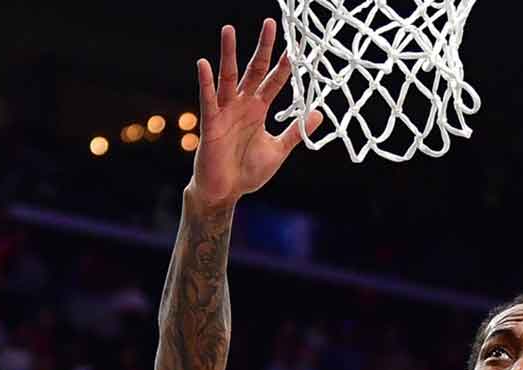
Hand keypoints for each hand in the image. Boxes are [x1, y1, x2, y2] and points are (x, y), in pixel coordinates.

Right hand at [190, 20, 323, 209]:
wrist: (225, 193)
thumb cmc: (247, 172)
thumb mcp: (278, 150)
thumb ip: (296, 131)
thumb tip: (318, 114)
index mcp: (259, 110)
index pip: (275, 80)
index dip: (287, 64)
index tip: (298, 45)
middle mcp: (243, 105)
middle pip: (254, 70)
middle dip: (263, 48)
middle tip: (271, 23)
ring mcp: (226, 112)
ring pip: (228, 77)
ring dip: (229, 54)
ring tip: (228, 29)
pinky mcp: (211, 124)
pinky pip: (209, 100)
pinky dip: (206, 82)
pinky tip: (204, 64)